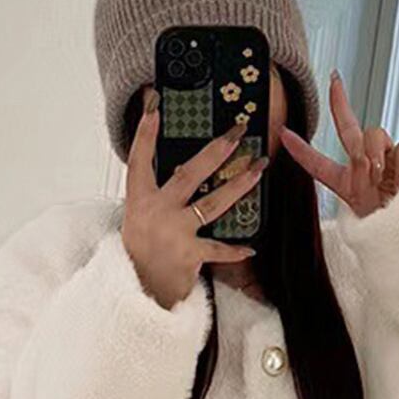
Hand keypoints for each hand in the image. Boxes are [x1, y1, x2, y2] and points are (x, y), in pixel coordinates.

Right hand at [121, 88, 267, 309]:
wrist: (138, 295)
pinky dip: (235, 250)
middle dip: (216, 150)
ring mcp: (173, 232)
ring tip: (259, 168)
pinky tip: (251, 247)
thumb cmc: (141, 256)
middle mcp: (156, 212)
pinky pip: (219, 248)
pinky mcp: (189, 255)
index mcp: (139, 201)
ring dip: (240, 184)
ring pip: (213, 202)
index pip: (140, 159)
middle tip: (238, 132)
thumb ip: (157, 197)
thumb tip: (182, 173)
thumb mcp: (139, 221)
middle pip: (189, 173)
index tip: (154, 103)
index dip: (146, 132)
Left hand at [280, 70, 398, 217]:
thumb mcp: (362, 216)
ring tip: (387, 183)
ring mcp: (389, 161)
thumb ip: (356, 179)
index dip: (300, 150)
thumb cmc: (389, 233)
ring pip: (377, 135)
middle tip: (335, 83)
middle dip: (339, 103)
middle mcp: (366, 168)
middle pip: (349, 130)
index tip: (283, 132)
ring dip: (379, 156)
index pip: (318, 165)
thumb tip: (365, 157)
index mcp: (347, 184)